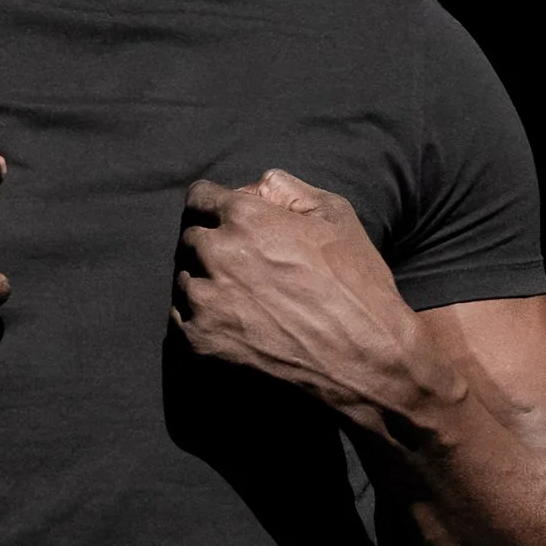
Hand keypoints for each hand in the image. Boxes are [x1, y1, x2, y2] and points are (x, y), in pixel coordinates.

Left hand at [173, 169, 441, 428]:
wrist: (365, 357)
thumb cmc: (356, 282)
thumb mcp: (335, 213)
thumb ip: (285, 189)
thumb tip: (253, 188)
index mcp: (245, 216)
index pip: (199, 197)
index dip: (215, 206)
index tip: (225, 221)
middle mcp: (217, 252)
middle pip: (191, 237)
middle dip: (212, 244)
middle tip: (244, 265)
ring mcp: (205, 299)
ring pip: (184, 277)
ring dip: (204, 281)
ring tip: (241, 296)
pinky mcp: (201, 340)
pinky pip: (180, 317)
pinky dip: (200, 316)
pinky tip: (233, 320)